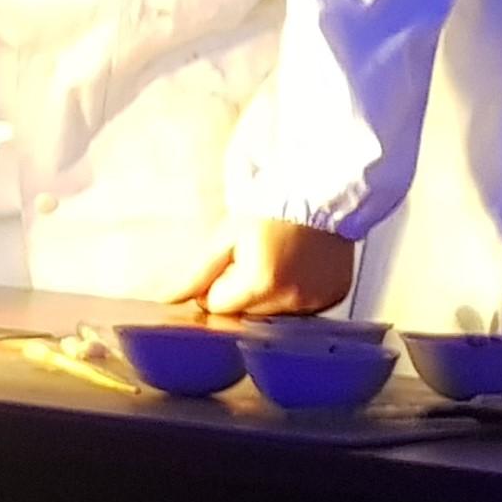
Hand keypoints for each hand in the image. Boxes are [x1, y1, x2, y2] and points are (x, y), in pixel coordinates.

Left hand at [172, 220, 357, 316]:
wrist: (319, 188)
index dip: (218, 284)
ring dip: (270, 294)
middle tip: (256, 255)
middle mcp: (291, 300)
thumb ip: (196, 274)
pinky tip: (300, 266)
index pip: (219, 306)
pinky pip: (304, 308)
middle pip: (247, 313)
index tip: (232, 259)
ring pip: (275, 313)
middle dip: (244, 290)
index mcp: (260, 283)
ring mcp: (316, 301)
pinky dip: (297, 293)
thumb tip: (166, 300)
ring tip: (279, 259)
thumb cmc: (270, 206)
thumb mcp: (226, 235)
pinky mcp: (334, 297)